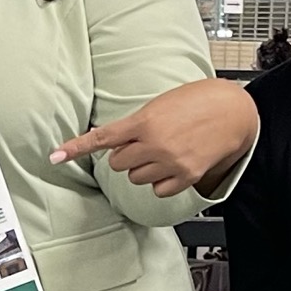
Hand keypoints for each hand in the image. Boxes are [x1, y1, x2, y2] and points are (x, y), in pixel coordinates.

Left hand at [53, 78, 261, 198]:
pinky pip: (157, 190)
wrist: (235, 111)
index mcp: (144, 121)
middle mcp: (154, 144)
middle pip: (118, 164)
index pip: (102, 138)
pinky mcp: (185, 177)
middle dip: (127, 155)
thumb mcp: (162, 103)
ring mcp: (169, 162)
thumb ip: (138, 123)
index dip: (76, 147)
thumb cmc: (199, 100)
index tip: (55, 156)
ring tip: (165, 151)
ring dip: (144, 168)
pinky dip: (161, 181)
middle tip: (146, 143)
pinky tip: (174, 165)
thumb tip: (119, 142)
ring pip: (136, 178)